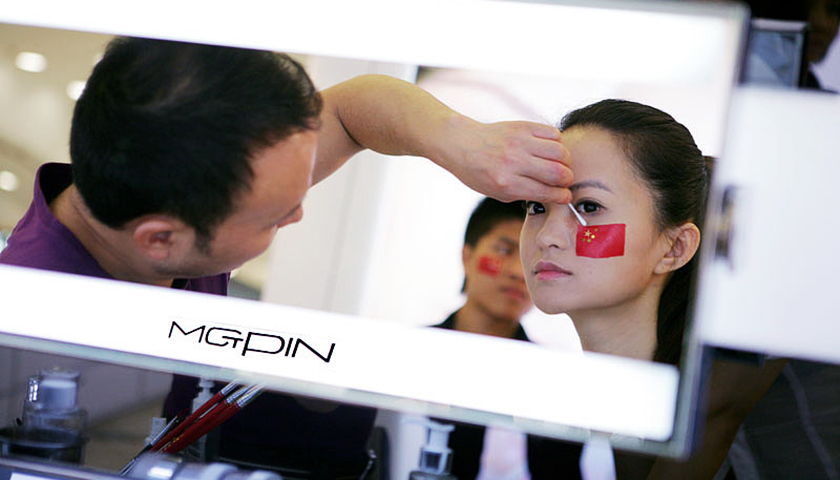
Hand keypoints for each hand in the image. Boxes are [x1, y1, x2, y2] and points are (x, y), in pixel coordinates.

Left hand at [437, 116, 573, 203]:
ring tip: (560, 165)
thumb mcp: (497, 192)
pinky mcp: (522, 126)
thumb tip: (555, 193)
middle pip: (558, 172)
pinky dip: (557, 143)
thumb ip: (525, 194)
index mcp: (507, 183)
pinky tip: (550, 149)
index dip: (562, 196)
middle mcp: (514, 162)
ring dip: (566, 161)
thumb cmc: (479, 173)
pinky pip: (553, 133)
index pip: (546, 192)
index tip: (566, 196)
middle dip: (568, 180)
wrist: (462, 144)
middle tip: (565, 181)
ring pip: (560, 151)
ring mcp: (519, 142)